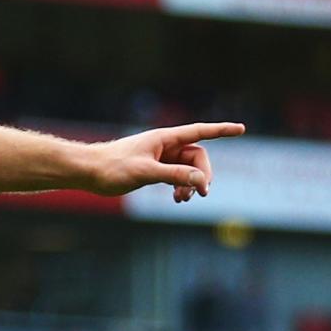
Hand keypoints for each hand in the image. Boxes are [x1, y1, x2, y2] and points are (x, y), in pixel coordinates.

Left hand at [79, 122, 245, 202]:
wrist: (88, 172)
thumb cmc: (112, 167)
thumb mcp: (145, 172)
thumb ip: (174, 174)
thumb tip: (200, 180)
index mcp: (164, 138)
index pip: (199, 132)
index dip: (221, 131)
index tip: (241, 129)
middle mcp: (164, 145)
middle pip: (197, 156)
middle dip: (202, 175)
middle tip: (200, 194)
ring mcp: (160, 157)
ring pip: (187, 169)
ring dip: (190, 184)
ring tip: (183, 200)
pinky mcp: (153, 169)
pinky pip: (176, 176)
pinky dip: (180, 187)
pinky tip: (177, 200)